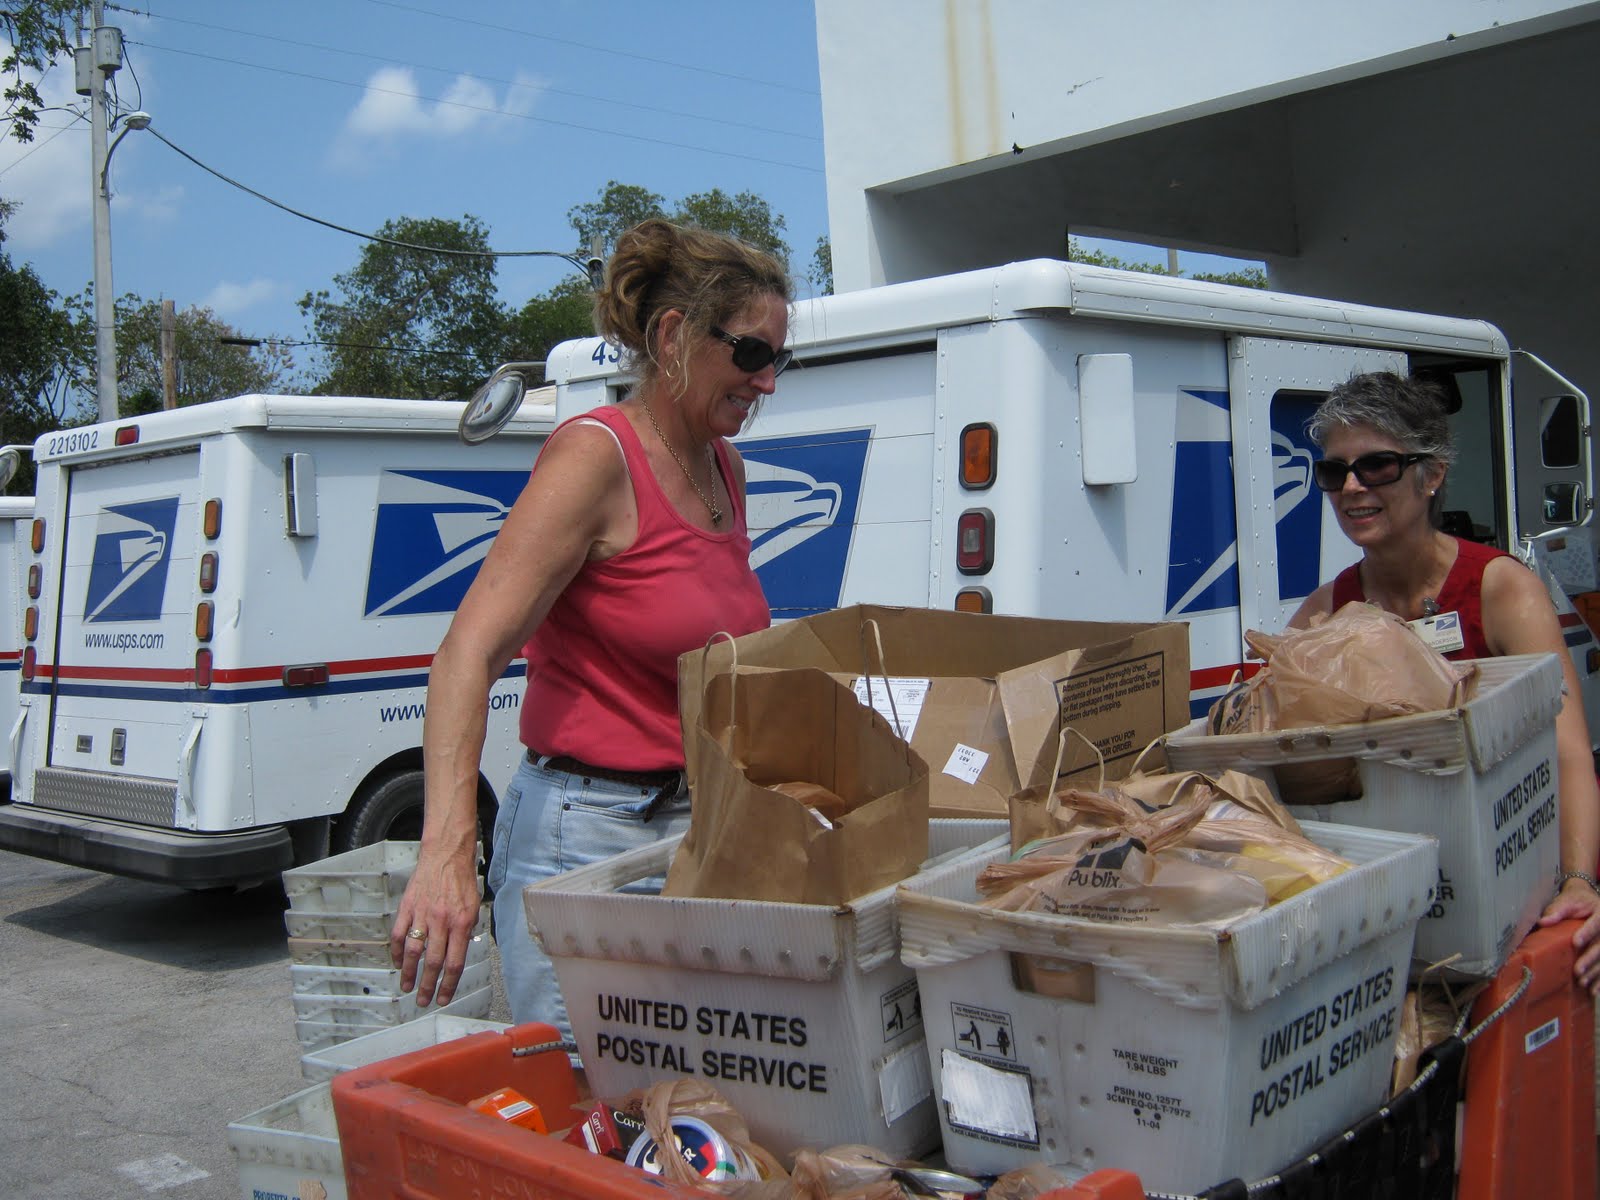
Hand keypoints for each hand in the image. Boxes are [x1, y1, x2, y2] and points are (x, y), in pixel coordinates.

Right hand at [390, 847, 481, 1006]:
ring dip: (409, 973)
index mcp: (461, 923)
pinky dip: (398, 952)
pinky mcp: (408, 908)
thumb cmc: (462, 880)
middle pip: (433, 962)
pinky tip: (398, 963)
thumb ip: (466, 930)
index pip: (455, 962)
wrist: (446, 855)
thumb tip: (459, 952)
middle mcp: (441, 922)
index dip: (448, 984)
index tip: (443, 998)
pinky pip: (400, 934)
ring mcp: (422, 915)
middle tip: (423, 1001)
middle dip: (427, 986)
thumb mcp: (474, 906)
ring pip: (414, 952)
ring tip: (407, 987)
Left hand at [1538, 878, 1599, 993]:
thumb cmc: (1576, 902)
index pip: (1595, 924)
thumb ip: (1557, 911)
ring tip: (1584, 983)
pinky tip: (1594, 991)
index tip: (1576, 942)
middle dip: (1590, 959)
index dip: (1587, 933)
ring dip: (1595, 972)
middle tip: (1578, 971)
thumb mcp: (1567, 901)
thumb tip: (1543, 922)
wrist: (1590, 901)